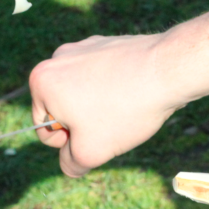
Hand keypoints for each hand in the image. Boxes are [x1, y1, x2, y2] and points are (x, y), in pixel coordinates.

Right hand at [29, 34, 184, 176]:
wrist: (167, 71)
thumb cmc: (124, 111)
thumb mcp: (91, 152)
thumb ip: (71, 164)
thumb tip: (70, 164)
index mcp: (41, 81)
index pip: (44, 128)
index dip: (70, 142)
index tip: (96, 135)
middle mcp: (57, 58)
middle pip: (65, 110)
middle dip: (86, 124)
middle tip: (114, 122)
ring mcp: (83, 48)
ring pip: (85, 95)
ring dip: (102, 108)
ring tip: (126, 108)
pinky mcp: (107, 44)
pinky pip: (103, 78)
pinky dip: (116, 90)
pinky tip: (135, 91)